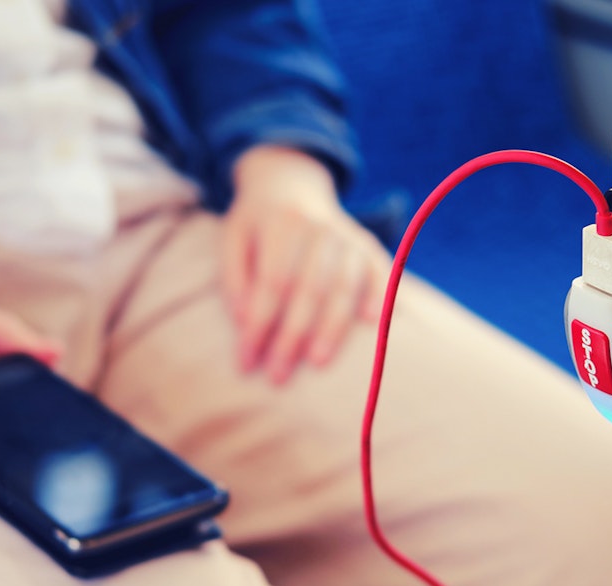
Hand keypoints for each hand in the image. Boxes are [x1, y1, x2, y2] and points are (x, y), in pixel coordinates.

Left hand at [222, 145, 388, 383]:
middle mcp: (319, 227)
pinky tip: (372, 323)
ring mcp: (347, 235)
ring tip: (317, 363)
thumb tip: (245, 322)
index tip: (246, 361)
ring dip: (331, 328)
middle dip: (292, 337)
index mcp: (281, 223)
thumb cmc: (256, 225)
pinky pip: (378, 273)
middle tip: (277, 375)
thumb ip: (235, 279)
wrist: (290, 185)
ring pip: (343, 287)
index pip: (271, 283)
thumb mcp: (232, 240)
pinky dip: (379, 296)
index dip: (259, 324)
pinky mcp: (367, 245)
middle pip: (308, 289)